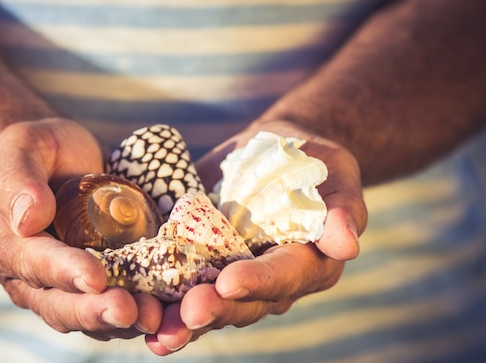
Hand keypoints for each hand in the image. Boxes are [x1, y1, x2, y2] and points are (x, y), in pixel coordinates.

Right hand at [0, 118, 163, 339]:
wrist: (66, 159)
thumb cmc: (41, 148)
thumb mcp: (22, 143)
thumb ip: (17, 174)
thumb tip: (28, 219)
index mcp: (0, 243)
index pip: (31, 262)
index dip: (63, 272)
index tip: (94, 278)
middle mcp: (24, 276)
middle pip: (56, 304)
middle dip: (93, 311)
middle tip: (128, 311)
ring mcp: (58, 287)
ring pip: (85, 316)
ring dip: (118, 322)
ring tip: (151, 317)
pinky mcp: (90, 288)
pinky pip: (109, 308)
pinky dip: (136, 314)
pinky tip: (163, 313)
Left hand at [145, 120, 366, 353]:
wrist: (277, 155)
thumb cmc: (314, 163)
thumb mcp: (336, 173)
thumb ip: (344, 207)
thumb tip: (347, 244)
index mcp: (308, 263)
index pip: (284, 276)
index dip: (258, 281)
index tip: (229, 282)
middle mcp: (271, 280)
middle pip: (244, 304)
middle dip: (215, 310)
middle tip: (187, 313)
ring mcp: (235, 276)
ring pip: (211, 306)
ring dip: (183, 321)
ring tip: (157, 331)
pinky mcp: (205, 265)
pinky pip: (184, 288)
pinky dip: (162, 303)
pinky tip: (137, 313)